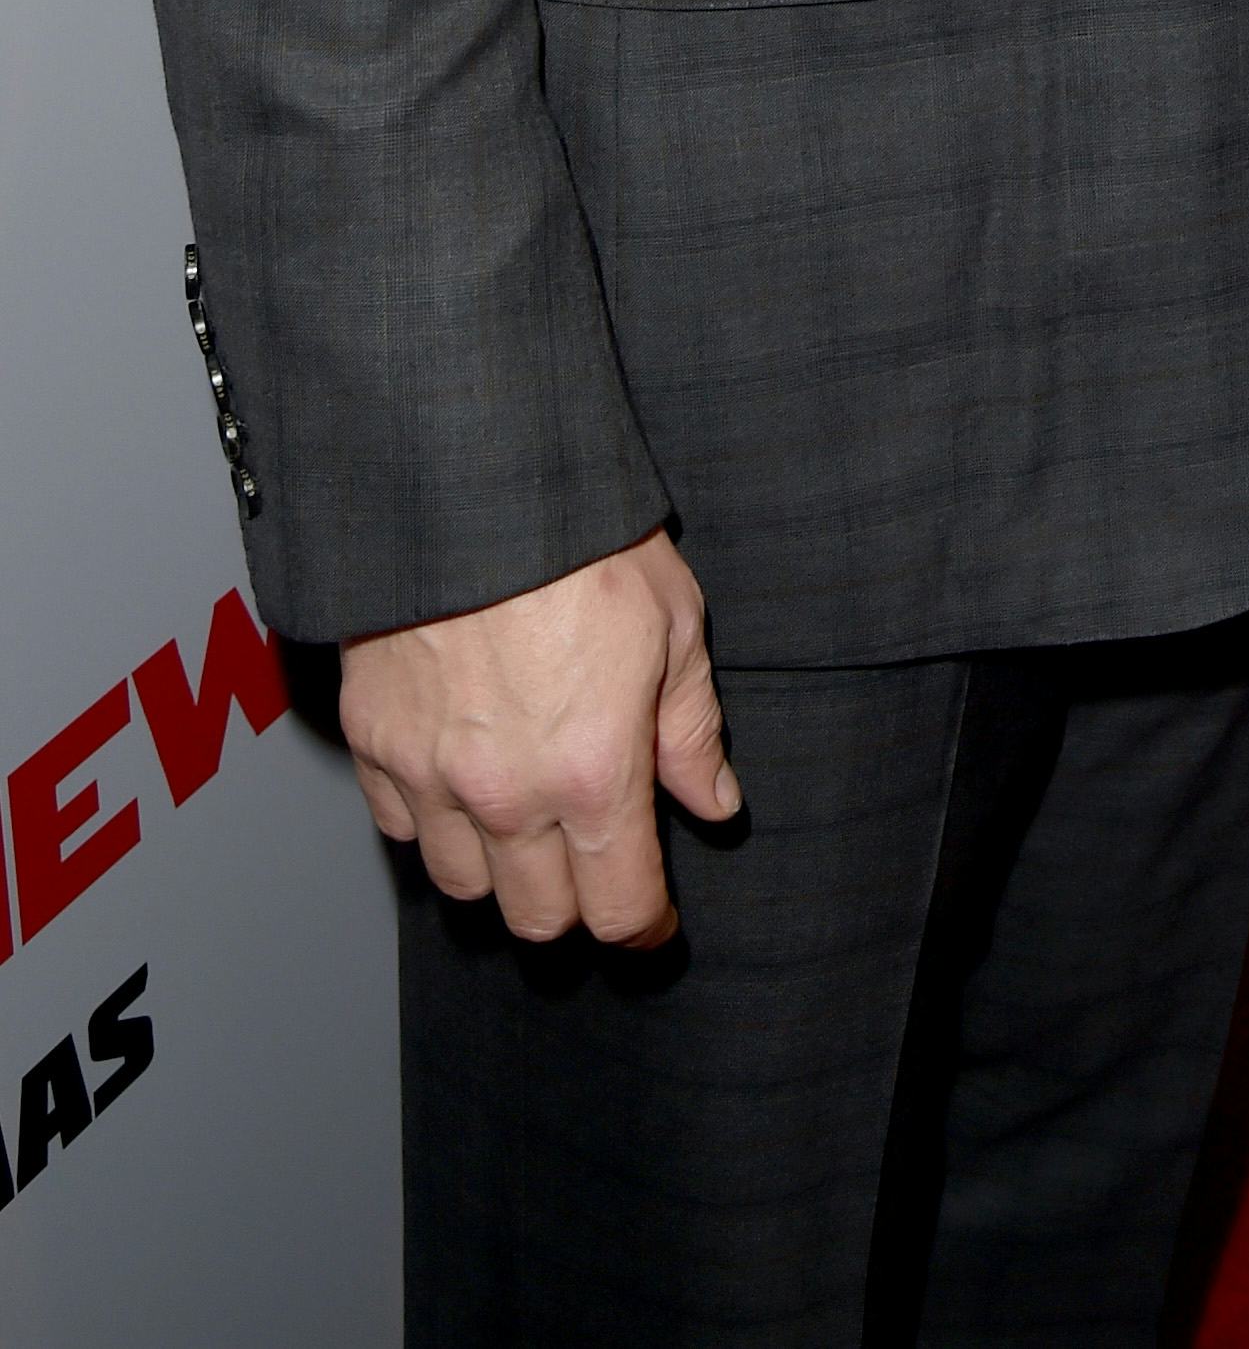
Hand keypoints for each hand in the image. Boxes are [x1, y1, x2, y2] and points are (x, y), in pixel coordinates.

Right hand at [340, 530, 737, 947]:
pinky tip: (464, 777)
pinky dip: (434, 821)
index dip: (644, 925)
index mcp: (593, 771)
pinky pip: (401, 827)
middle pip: (536, 919)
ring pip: (464, 885)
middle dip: (574, 903)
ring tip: (528, 817)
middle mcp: (505, 795)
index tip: (654, 919)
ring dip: (501, 869)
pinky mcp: (373, 744)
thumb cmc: (581, 539)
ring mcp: (429, 776)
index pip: (617, 907)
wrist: (467, 483)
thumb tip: (715, 802)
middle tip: (594, 860)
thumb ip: (691, 728)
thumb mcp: (674, 621)